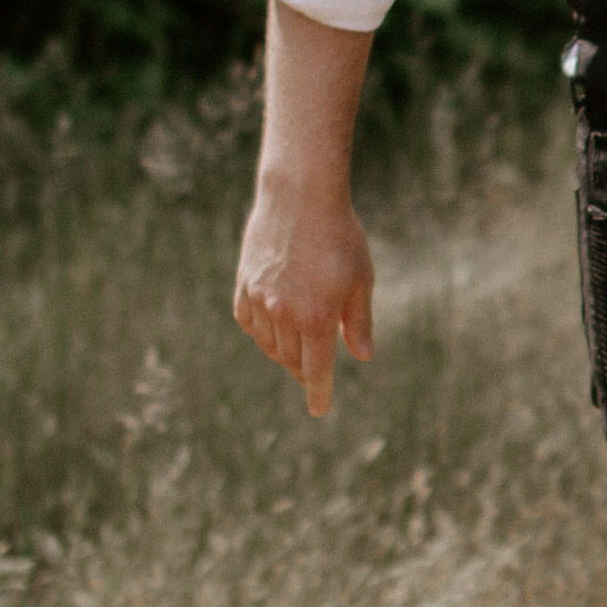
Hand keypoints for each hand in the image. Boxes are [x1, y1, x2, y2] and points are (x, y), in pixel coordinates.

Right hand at [232, 174, 377, 413]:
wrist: (300, 196)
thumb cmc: (340, 236)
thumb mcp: (361, 279)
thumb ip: (359, 322)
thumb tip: (362, 357)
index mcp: (316, 317)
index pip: (316, 370)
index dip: (318, 393)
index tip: (318, 409)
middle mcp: (283, 313)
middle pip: (291, 360)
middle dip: (303, 370)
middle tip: (312, 372)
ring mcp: (259, 299)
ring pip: (268, 344)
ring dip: (282, 352)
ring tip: (296, 347)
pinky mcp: (244, 284)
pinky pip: (248, 322)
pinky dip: (261, 331)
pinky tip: (273, 326)